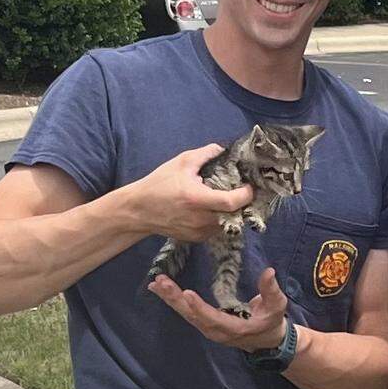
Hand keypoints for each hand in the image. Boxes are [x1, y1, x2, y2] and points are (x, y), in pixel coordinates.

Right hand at [128, 143, 252, 241]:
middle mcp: (200, 219)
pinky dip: (220, 220)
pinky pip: (217, 230)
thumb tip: (224, 149)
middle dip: (242, 204)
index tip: (249, 185)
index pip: (232, 202)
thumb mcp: (181, 162)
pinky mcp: (197, 239)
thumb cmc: (159, 184)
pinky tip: (214, 209)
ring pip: (227, 225)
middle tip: (242, 192)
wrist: (139, 210)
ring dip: (232, 213)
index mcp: (197, 199)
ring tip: (227, 199)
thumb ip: (206, 154)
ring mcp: (199, 232)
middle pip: (235, 215)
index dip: (246, 194)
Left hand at [148, 267, 287, 351]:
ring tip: (157, 283)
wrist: (266, 340)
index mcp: (235, 328)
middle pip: (193, 317)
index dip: (200, 308)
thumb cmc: (272, 321)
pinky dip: (173, 300)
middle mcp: (217, 331)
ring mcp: (209, 328)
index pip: (214, 319)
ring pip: (186, 314)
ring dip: (171, 299)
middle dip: (177, 300)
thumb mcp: (277, 306)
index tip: (187, 293)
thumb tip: (269, 271)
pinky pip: (186, 312)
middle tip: (162, 283)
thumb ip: (271, 290)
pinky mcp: (204, 323)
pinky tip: (159, 288)